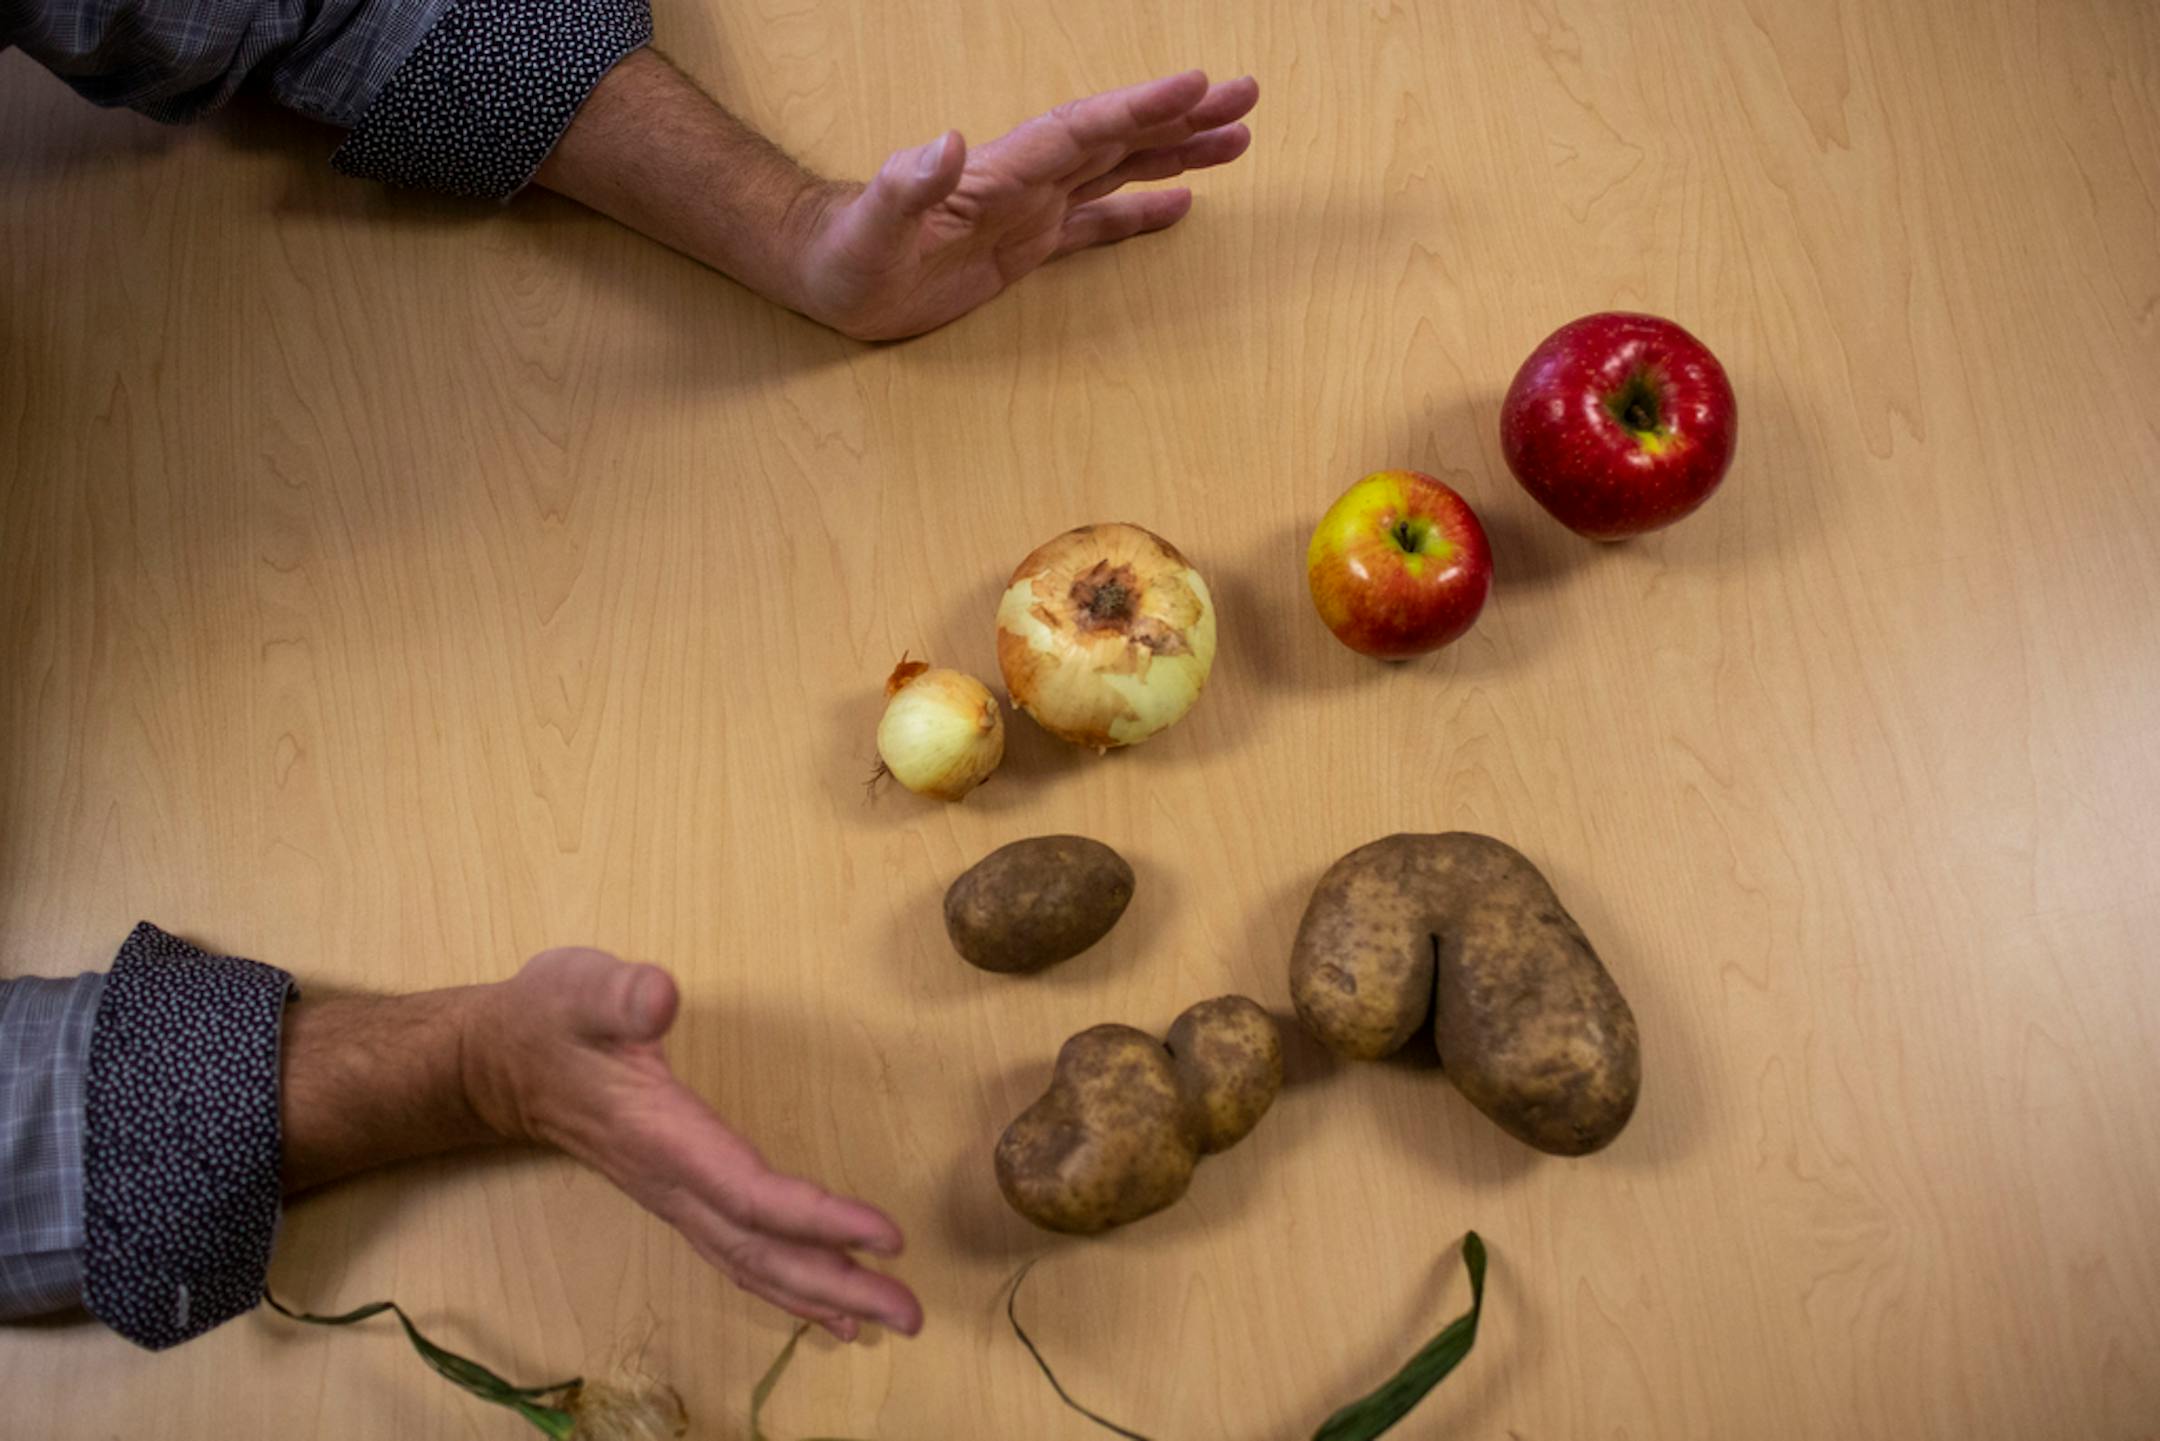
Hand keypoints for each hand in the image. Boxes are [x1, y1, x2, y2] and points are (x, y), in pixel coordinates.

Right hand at [463, 948, 920, 1341]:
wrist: (497, 1064)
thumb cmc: (548, 1020)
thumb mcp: (578, 988)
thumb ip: (619, 994)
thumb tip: (659, 995)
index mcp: (663, 1137)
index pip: (750, 1193)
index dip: (817, 1219)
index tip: (886, 1235)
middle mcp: (673, 1184)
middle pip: (761, 1249)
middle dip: (837, 1283)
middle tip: (912, 1315)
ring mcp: (674, 1198)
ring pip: (752, 1262)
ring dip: (822, 1295)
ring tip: (889, 1321)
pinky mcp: (679, 1195)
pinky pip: (739, 1255)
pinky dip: (787, 1284)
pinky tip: (828, 1306)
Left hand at [793, 70, 1259, 339]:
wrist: (830, 274)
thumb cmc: (848, 253)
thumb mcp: (874, 225)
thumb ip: (908, 183)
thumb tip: (946, 141)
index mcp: (1002, 173)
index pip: (1085, 131)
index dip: (1139, 107)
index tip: (1197, 82)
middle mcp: (1026, 181)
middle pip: (1118, 137)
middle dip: (1181, 115)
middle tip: (1246, 94)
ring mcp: (1030, 210)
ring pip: (1119, 170)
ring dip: (1175, 151)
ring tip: (1237, 138)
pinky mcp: (1025, 247)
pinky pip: (1097, 223)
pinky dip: (1141, 212)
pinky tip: (1182, 203)